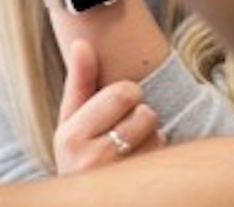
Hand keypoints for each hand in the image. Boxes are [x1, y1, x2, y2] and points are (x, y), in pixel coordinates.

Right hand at [53, 40, 165, 173]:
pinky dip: (157, 152)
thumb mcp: (72, 118)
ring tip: (131, 145)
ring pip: (157, 133)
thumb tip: (82, 42)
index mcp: (70, 136)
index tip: (116, 103)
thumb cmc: (80, 150)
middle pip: (144, 112)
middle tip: (124, 123)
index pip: (122, 92)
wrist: (85, 198)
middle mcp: (91, 161)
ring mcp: (117, 178)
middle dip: (140, 112)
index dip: (127, 93)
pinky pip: (163, 154)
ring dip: (150, 134)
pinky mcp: (139, 185)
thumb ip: (80, 80)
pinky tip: (141, 161)